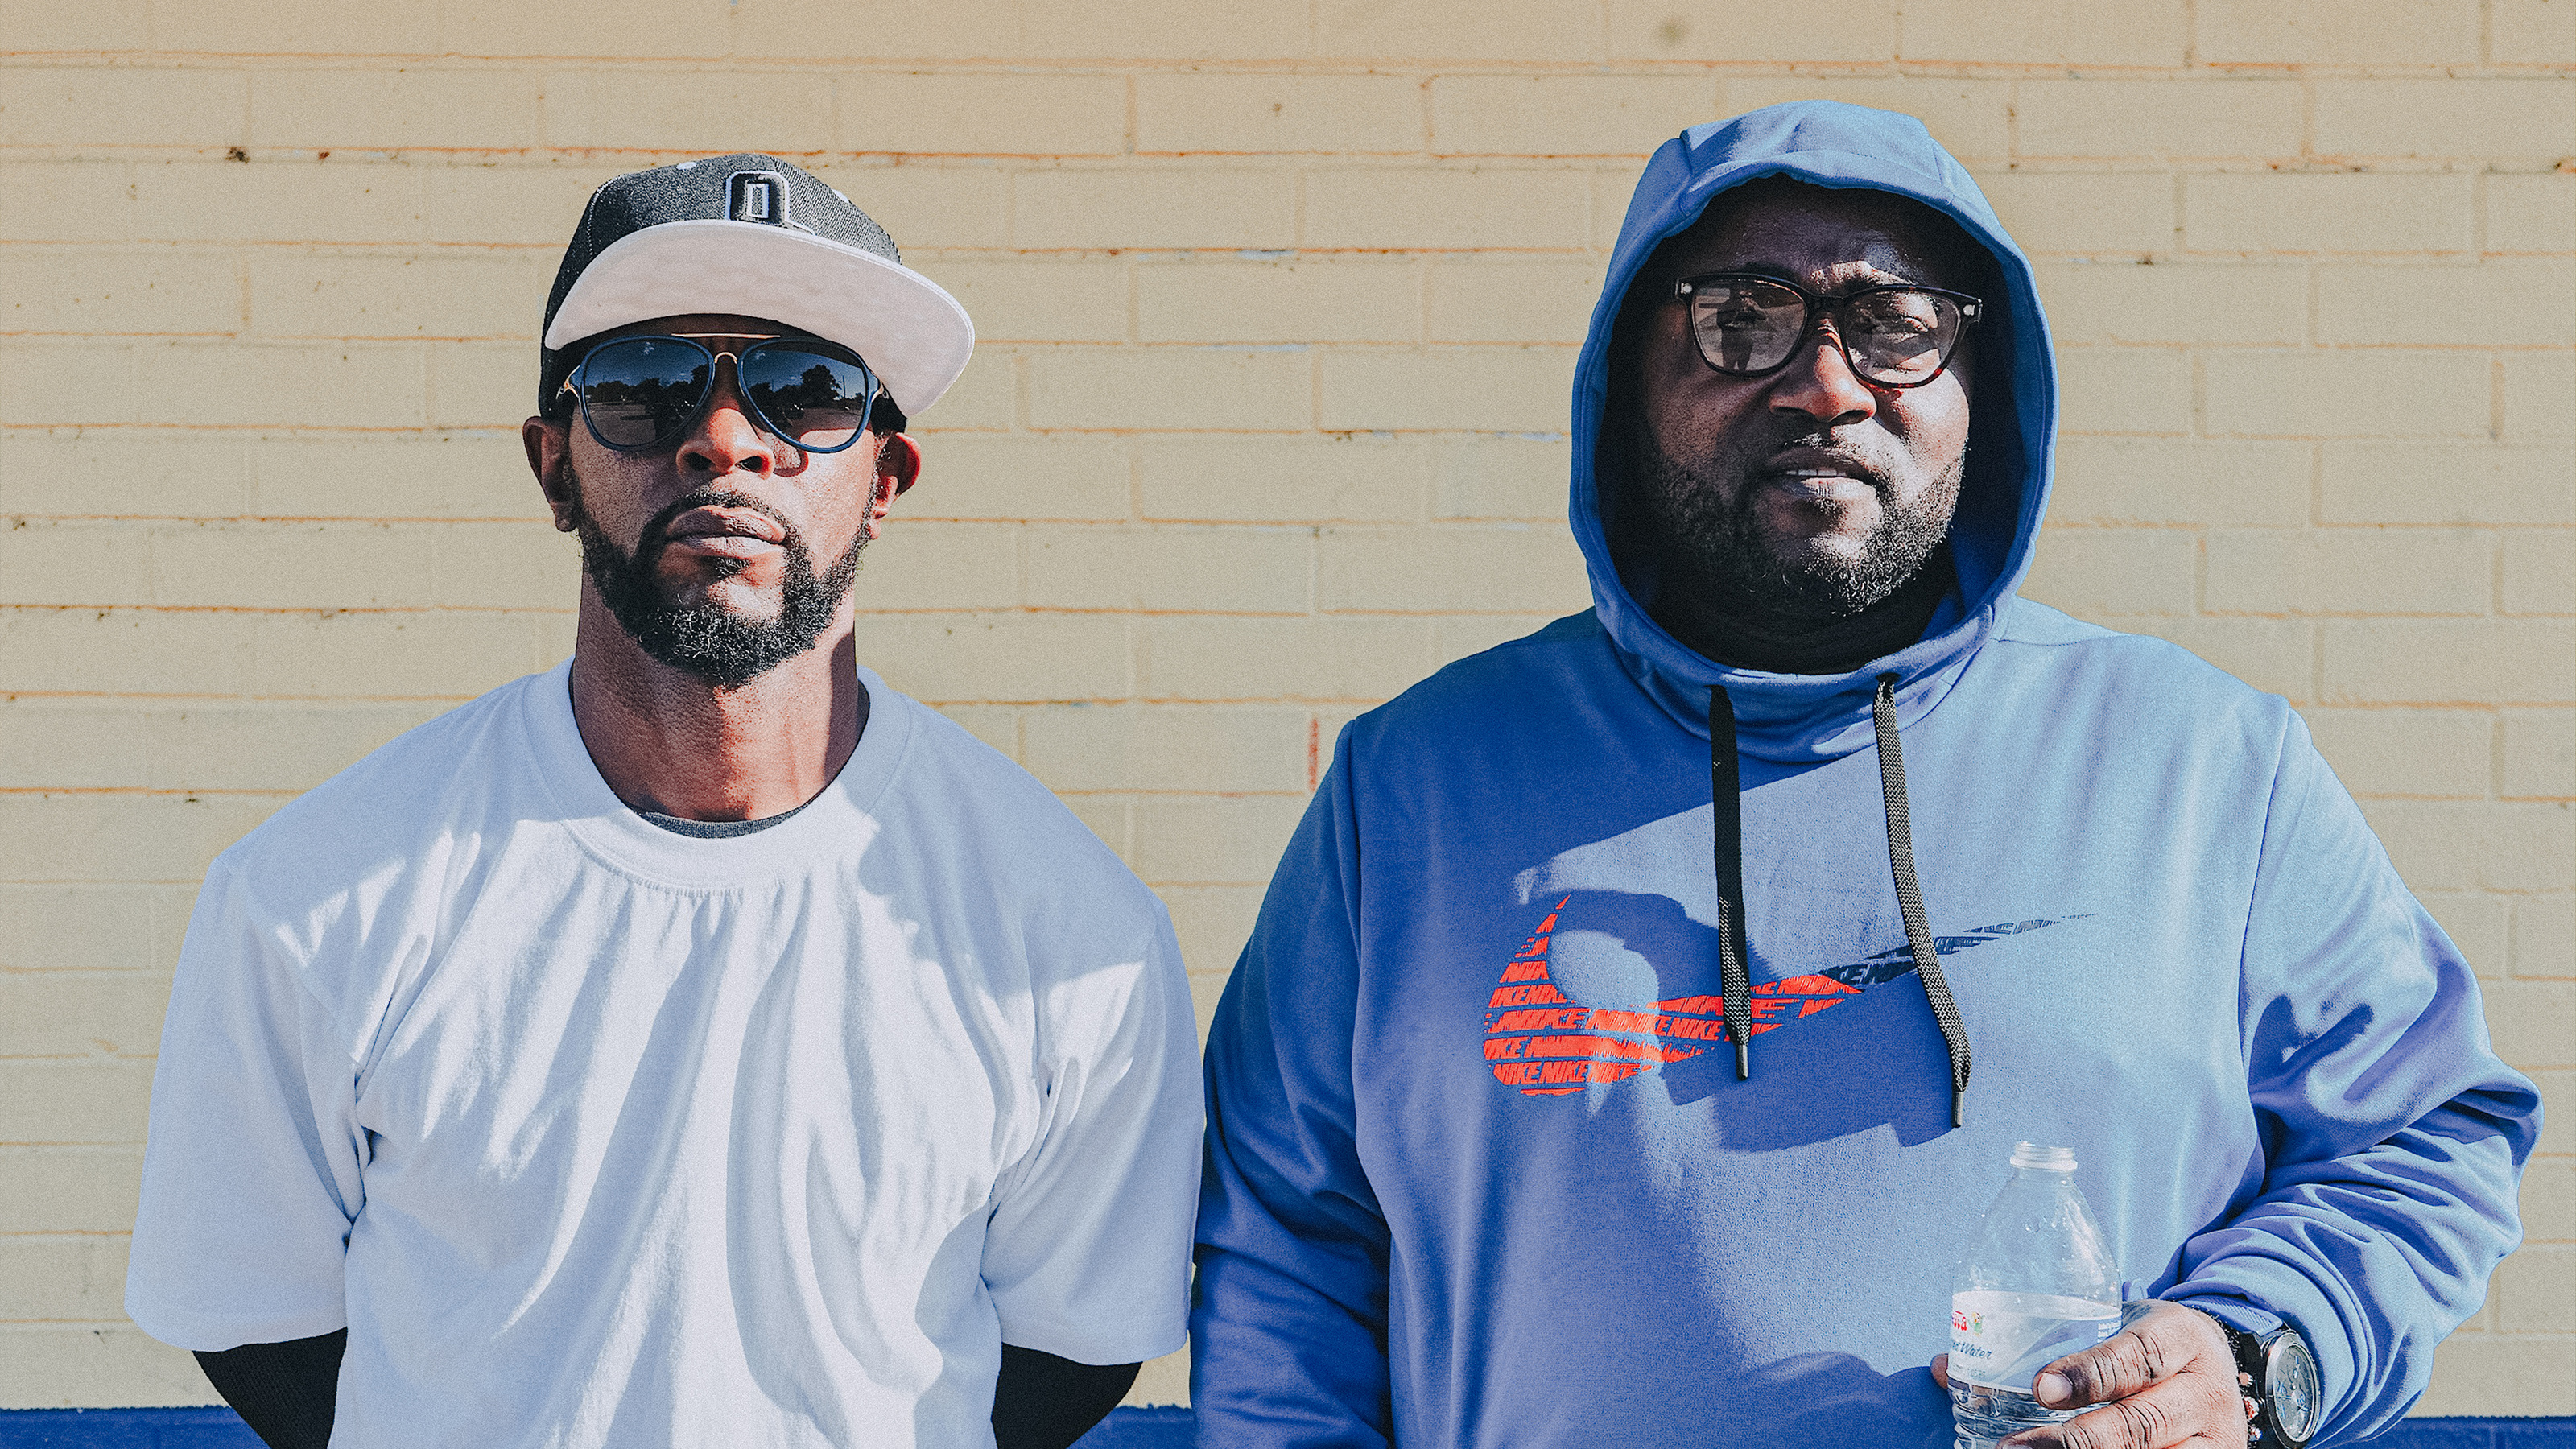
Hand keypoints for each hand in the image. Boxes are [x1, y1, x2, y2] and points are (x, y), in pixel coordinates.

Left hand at [1933, 1301, 2253, 1447]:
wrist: (2216, 1364)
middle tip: (2014, 1448)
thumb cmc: (2142, 1344)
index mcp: (2180, 1337)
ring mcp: (2217, 1437)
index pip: (2138, 1355)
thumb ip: (2039, 1344)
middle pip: (2142, 1423)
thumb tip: (1944, 1369)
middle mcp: (2207, 1389)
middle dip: (2076, 1441)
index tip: (2039, 1388)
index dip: (2090, 1374)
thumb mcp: (2109, 1324)